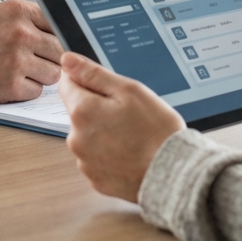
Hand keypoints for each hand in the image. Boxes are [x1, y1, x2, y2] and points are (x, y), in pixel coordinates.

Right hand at [0, 0, 62, 101]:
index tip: (52, 44)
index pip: (58, 23)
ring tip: (18, 71)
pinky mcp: (11, 86)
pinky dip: (26, 90)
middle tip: (34, 61)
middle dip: (50, 58)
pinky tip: (7, 82)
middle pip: (60, 50)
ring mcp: (17, 60)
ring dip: (40, 76)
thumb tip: (58, 34)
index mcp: (18, 10)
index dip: (56, 36)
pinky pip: (36, 91)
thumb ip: (27, 21)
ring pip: (52, 73)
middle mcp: (21, 33)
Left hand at [59, 53, 185, 202]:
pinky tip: (130, 152)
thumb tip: (67, 60)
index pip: (67, 83)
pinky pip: (97, 158)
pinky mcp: (96, 180)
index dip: (87, 79)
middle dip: (98, 107)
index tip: (106, 86)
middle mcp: (76, 138)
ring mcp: (85, 162)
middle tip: (128, 112)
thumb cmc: (156, 131)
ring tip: (133, 135)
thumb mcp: (129, 90)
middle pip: (79, 111)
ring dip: (103, 131)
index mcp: (82, 111)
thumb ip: (94, 74)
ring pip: (88, 136)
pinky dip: (109, 153)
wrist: (174, 174)